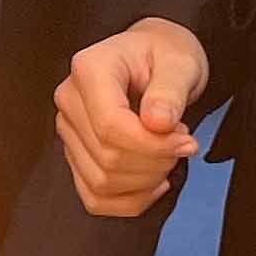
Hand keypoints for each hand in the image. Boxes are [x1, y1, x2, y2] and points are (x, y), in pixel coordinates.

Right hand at [53, 18, 206, 217]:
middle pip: (107, 157)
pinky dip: (130, 200)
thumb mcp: (180, 63)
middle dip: (156, 161)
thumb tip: (158, 123)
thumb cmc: (165, 55)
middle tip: (183, 142)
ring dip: (146, 180)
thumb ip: (170, 91)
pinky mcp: (75, 154)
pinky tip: (154, 180)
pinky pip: (95, 198)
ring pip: (101, 182)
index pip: (110, 126)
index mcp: (89, 69)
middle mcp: (70, 100)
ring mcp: (68, 130)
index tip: (186, 141)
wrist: (154, 57)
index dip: (152, 145)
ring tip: (168, 153)